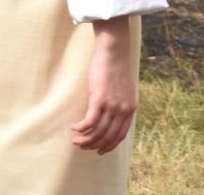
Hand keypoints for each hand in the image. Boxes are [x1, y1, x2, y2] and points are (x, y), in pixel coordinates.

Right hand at [70, 16, 135, 152]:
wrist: (115, 52)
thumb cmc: (116, 70)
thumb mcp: (123, 91)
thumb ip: (119, 105)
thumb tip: (109, 118)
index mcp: (130, 108)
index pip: (120, 135)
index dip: (108, 146)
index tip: (99, 151)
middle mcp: (123, 109)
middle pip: (107, 137)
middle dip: (93, 145)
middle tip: (81, 146)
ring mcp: (112, 105)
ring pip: (97, 132)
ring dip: (84, 140)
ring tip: (75, 140)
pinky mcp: (100, 99)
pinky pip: (89, 122)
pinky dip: (80, 128)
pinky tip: (73, 127)